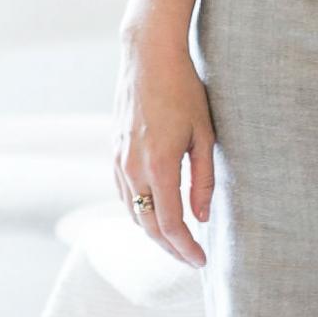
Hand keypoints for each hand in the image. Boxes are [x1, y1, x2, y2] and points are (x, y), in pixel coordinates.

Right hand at [112, 34, 212, 266]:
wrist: (148, 55)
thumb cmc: (183, 90)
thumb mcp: (204, 135)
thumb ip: (203, 180)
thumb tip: (201, 217)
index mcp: (160, 165)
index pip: (171, 225)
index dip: (186, 249)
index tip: (202, 261)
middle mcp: (133, 167)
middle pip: (148, 225)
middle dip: (170, 248)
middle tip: (191, 258)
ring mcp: (118, 158)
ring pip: (132, 211)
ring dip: (153, 231)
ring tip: (176, 240)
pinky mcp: (113, 150)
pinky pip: (122, 193)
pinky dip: (138, 210)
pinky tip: (154, 211)